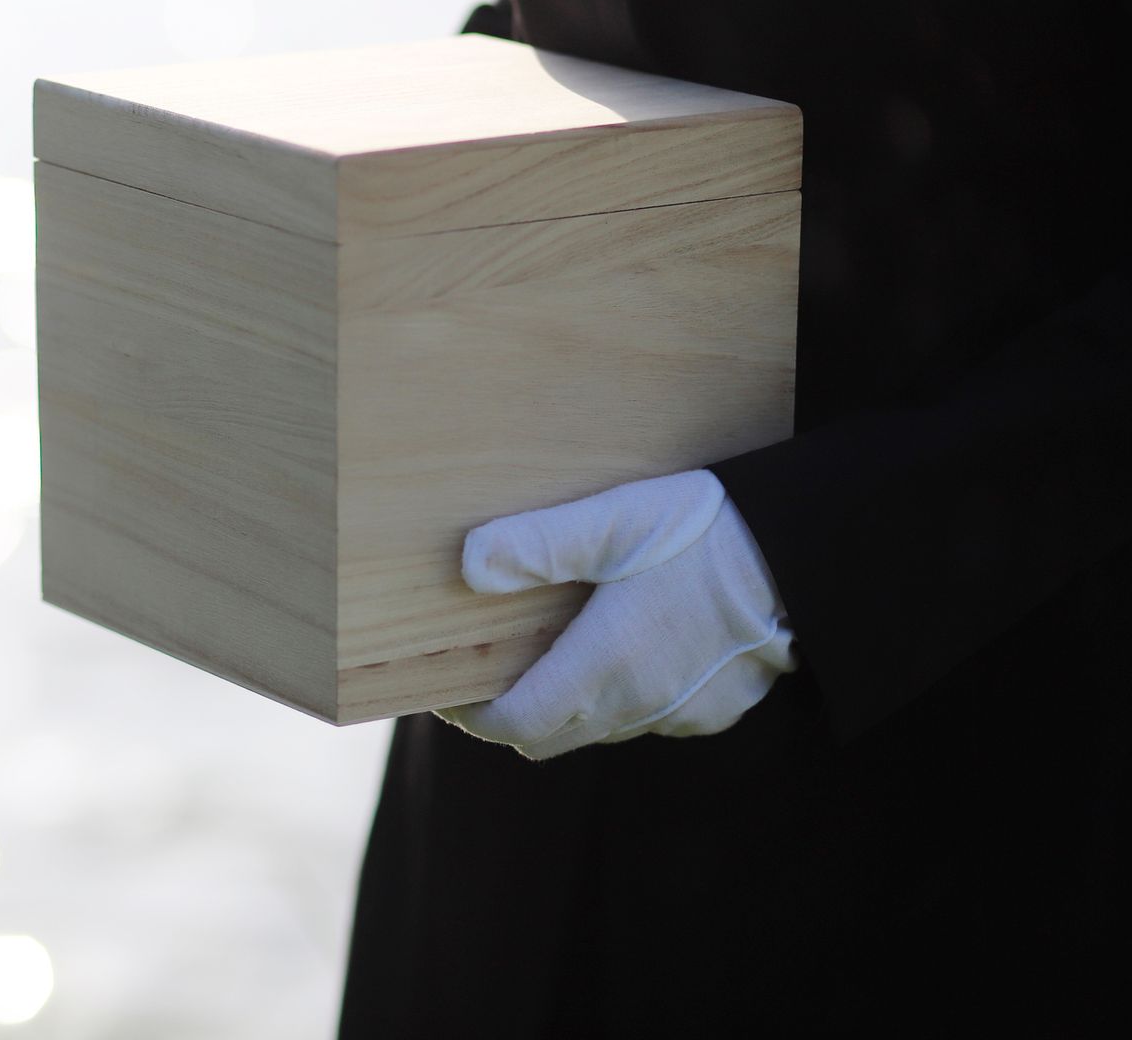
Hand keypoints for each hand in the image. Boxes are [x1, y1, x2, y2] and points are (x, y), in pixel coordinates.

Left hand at [434, 469, 795, 759]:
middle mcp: (637, 704)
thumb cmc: (706, 532)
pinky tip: (624, 651)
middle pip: (548, 738)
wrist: (810, 558)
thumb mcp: (613, 520)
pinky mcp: (715, 711)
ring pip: (597, 731)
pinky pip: (648, 720)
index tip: (448, 692)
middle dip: (511, 716)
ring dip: (568, 708)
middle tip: (489, 674)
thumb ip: (538, 544)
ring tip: (552, 655)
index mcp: (603, 665)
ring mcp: (679, 713)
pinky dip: (621, 700)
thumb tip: (469, 567)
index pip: (515, 726)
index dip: (472, 718)